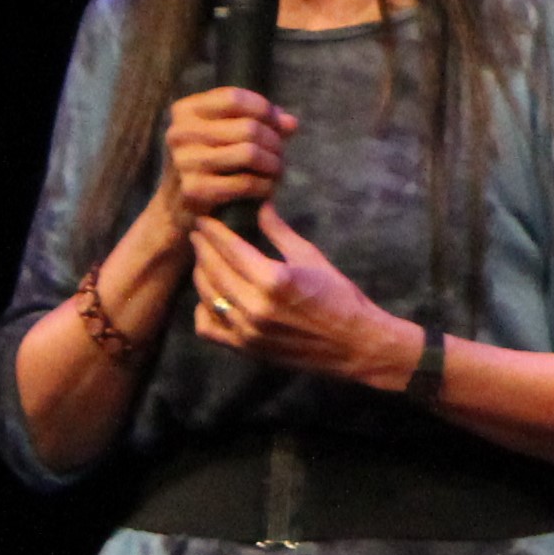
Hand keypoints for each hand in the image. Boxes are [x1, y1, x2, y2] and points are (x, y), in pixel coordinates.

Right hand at [157, 87, 298, 230]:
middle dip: (274, 141)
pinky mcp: (194, 190)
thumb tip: (290, 123)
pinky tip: (267, 188)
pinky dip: (265, 185)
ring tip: (276, 169)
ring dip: (273, 163)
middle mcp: (180, 133)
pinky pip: (245, 183)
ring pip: (249, 153)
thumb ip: (260, 122)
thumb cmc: (211, 162)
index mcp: (186, 111)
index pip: (234, 98)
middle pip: (248, 127)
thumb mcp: (229, 134)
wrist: (177, 206)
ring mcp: (184, 162)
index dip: (264, 110)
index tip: (278, 125)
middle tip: (280, 153)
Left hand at [190, 203, 414, 384]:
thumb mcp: (312, 257)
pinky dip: (203, 311)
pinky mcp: (247, 348)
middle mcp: (256, 306)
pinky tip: (210, 298)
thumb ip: (280, 232)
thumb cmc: (339, 296)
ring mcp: (248, 330)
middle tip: (199, 236)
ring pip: (207, 297)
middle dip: (202, 249)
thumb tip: (260, 206)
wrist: (354, 343)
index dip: (213, 232)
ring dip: (201, 275)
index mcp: (274, 279)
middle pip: (213, 271)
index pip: (231, 249)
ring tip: (203, 261)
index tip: (204, 220)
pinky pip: (208, 329)